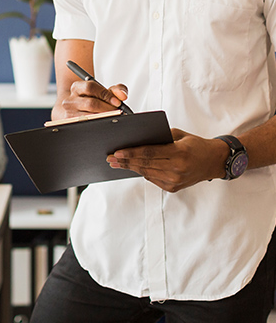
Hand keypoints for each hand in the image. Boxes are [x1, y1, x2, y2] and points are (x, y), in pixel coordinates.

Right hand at [52, 80, 128, 121]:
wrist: (76, 111)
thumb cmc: (93, 100)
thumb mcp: (103, 92)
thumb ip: (116, 90)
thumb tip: (122, 96)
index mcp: (76, 88)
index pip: (90, 87)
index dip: (106, 94)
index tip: (117, 102)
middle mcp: (70, 100)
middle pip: (90, 104)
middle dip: (107, 108)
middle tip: (117, 112)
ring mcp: (69, 114)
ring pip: (89, 117)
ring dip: (104, 119)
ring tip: (112, 118)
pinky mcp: (70, 125)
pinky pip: (87, 127)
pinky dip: (98, 126)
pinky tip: (104, 124)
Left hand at [106, 128, 229, 191]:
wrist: (213, 161)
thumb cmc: (195, 145)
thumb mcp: (178, 135)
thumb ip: (159, 137)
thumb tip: (137, 138)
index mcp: (179, 154)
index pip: (149, 153)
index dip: (131, 153)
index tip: (117, 152)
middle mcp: (177, 169)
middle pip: (145, 165)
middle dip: (125, 161)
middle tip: (110, 157)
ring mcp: (175, 181)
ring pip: (146, 173)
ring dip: (130, 168)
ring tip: (116, 163)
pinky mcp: (173, 187)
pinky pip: (152, 179)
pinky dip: (141, 172)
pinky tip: (131, 167)